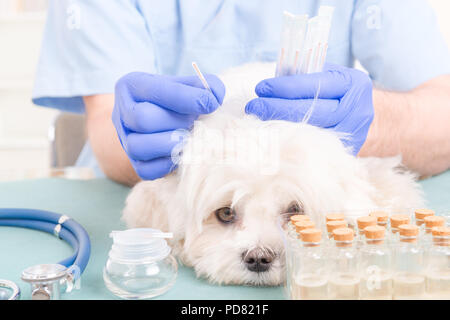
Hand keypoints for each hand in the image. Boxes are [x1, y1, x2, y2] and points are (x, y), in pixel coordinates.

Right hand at [113, 72, 224, 179]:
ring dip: (169, 144)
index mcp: (132, 85)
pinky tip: (181, 154)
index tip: (211, 103)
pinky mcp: (134, 163)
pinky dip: (166, 165)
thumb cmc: (175, 100)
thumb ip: (204, 86)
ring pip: (137, 146)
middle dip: (176, 122)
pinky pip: (145, 170)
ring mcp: (125, 140)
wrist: (159, 119)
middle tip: (194, 122)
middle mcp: (122, 112)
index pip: (157, 91)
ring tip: (188, 139)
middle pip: (144, 119)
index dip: (187, 98)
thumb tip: (215, 96)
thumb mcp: (186, 85)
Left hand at [245, 64, 373, 154]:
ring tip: (257, 120)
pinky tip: (271, 134)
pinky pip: (311, 146)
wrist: (370, 119)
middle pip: (310, 111)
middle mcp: (355, 111)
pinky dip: (289, 139)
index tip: (261, 88)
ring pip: (308, 132)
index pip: (314, 85)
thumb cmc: (340, 92)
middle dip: (276, 108)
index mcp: (353, 85)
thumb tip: (271, 82)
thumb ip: (305, 75)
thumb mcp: (330, 75)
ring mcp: (350, 135)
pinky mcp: (342, 153)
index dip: (284, 87)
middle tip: (252, 107)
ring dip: (278, 126)